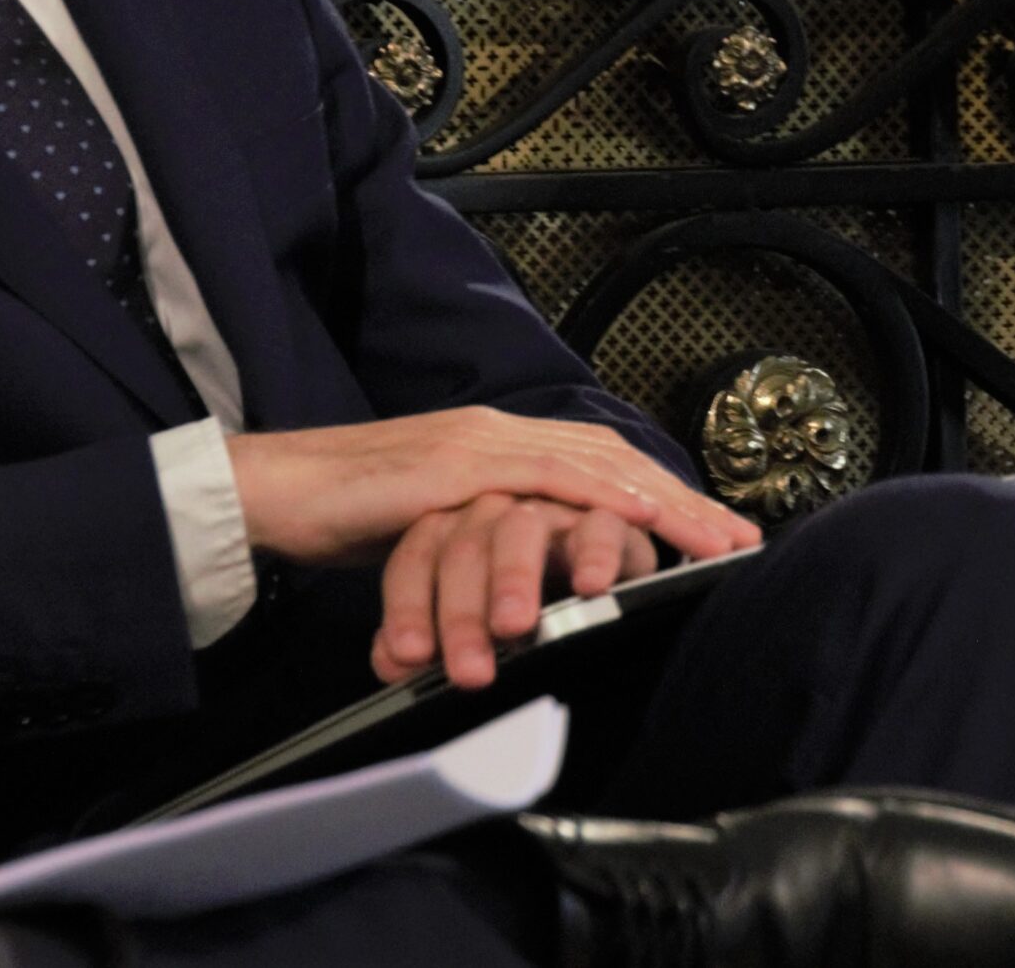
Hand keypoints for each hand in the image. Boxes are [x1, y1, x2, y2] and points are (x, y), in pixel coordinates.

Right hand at [227, 407, 759, 567]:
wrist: (273, 490)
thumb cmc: (340, 515)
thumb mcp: (430, 529)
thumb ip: (478, 539)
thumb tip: (519, 583)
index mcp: (493, 444)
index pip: (594, 464)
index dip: (658, 495)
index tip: (711, 533)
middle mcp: (495, 432)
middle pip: (612, 458)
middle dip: (682, 500)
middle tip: (741, 539)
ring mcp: (477, 444)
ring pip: (592, 465)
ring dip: (660, 503)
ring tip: (711, 542)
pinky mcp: (454, 466)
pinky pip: (540, 478)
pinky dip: (596, 497)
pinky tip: (634, 518)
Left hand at [371, 496, 661, 688]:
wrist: (599, 575)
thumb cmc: (527, 602)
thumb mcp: (471, 624)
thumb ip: (427, 640)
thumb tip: (391, 662)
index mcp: (451, 531)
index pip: (416, 558)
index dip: (408, 608)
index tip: (410, 657)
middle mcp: (493, 513)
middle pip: (463, 548)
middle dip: (461, 613)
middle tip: (467, 670)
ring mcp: (548, 510)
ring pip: (520, 529)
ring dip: (514, 578)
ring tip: (513, 626)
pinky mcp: (605, 517)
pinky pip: (598, 526)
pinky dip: (595, 554)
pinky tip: (591, 587)